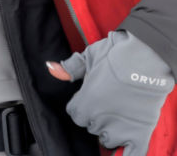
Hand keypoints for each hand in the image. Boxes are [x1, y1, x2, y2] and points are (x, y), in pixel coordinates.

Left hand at [47, 31, 173, 155]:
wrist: (147, 56)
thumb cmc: (117, 53)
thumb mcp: (90, 55)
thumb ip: (71, 68)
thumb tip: (51, 68)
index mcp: (86, 101)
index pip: (75, 113)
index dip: (81, 103)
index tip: (88, 95)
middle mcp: (100, 118)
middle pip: (89, 125)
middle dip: (94, 115)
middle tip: (105, 101)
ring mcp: (120, 127)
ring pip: (106, 139)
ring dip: (108, 130)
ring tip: (116, 115)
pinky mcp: (139, 133)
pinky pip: (131, 155)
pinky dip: (126, 154)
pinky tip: (123, 147)